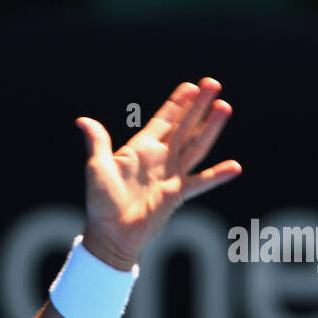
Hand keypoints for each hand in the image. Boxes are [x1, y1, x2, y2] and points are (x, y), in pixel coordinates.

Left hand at [76, 77, 241, 270]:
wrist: (110, 234)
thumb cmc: (100, 202)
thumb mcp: (97, 168)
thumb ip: (98, 142)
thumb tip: (83, 121)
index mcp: (141, 149)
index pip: (164, 120)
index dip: (178, 103)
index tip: (192, 86)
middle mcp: (160, 159)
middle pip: (184, 127)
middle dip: (198, 106)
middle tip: (213, 84)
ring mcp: (171, 176)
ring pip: (196, 147)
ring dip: (210, 128)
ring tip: (224, 107)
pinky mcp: (177, 195)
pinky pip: (201, 183)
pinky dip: (218, 175)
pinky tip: (235, 167)